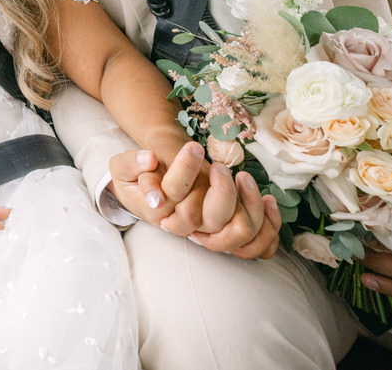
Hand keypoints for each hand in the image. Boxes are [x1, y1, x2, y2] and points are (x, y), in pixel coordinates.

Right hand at [109, 143, 279, 258]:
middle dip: (223, 188)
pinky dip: (269, 224)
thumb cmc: (139, 180)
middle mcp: (189, 228)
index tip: (191, 146)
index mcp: (161, 213)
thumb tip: (150, 159)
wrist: (153, 194)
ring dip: (249, 203)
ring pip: (240, 232)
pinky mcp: (229, 235)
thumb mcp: (122, 168)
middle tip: (218, 165)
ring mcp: (211, 233)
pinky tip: (267, 200)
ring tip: (243, 176)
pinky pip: (259, 246)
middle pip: (213, 220)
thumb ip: (131, 163)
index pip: (176, 196)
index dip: (185, 170)